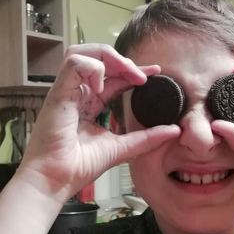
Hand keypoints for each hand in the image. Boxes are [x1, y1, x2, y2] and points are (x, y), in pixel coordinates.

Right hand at [19, 44, 180, 203]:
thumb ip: (148, 137)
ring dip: (108, 58)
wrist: (57, 180)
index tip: (156, 72)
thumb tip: (176, 130)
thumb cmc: (81, 165)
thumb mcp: (123, 147)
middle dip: (124, 61)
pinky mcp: (58, 92)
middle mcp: (78, 93)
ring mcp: (66, 90)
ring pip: (82, 53)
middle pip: (98, 59)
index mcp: (90, 102)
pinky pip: (74, 64)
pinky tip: (102, 88)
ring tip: (126, 72)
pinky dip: (92, 69)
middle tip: (143, 75)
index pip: (114, 77)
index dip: (134, 70)